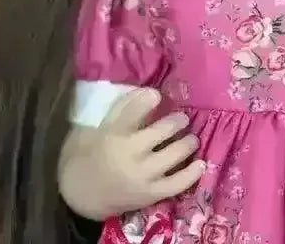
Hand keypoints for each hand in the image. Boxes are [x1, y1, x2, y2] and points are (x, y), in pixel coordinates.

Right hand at [58, 88, 205, 219]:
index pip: (131, 112)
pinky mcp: (150, 194)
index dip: (146, 101)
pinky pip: (176, 184)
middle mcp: (129, 154)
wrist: (84, 194)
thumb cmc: (97, 152)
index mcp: (113, 135)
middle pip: (161, 131)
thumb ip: (125, 108)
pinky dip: (192, 173)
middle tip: (182, 119)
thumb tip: (151, 91)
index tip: (157, 95)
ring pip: (173, 154)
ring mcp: (142, 175)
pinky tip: (201, 163)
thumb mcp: (103, 126)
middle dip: (176, 121)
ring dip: (187, 143)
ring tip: (191, 139)